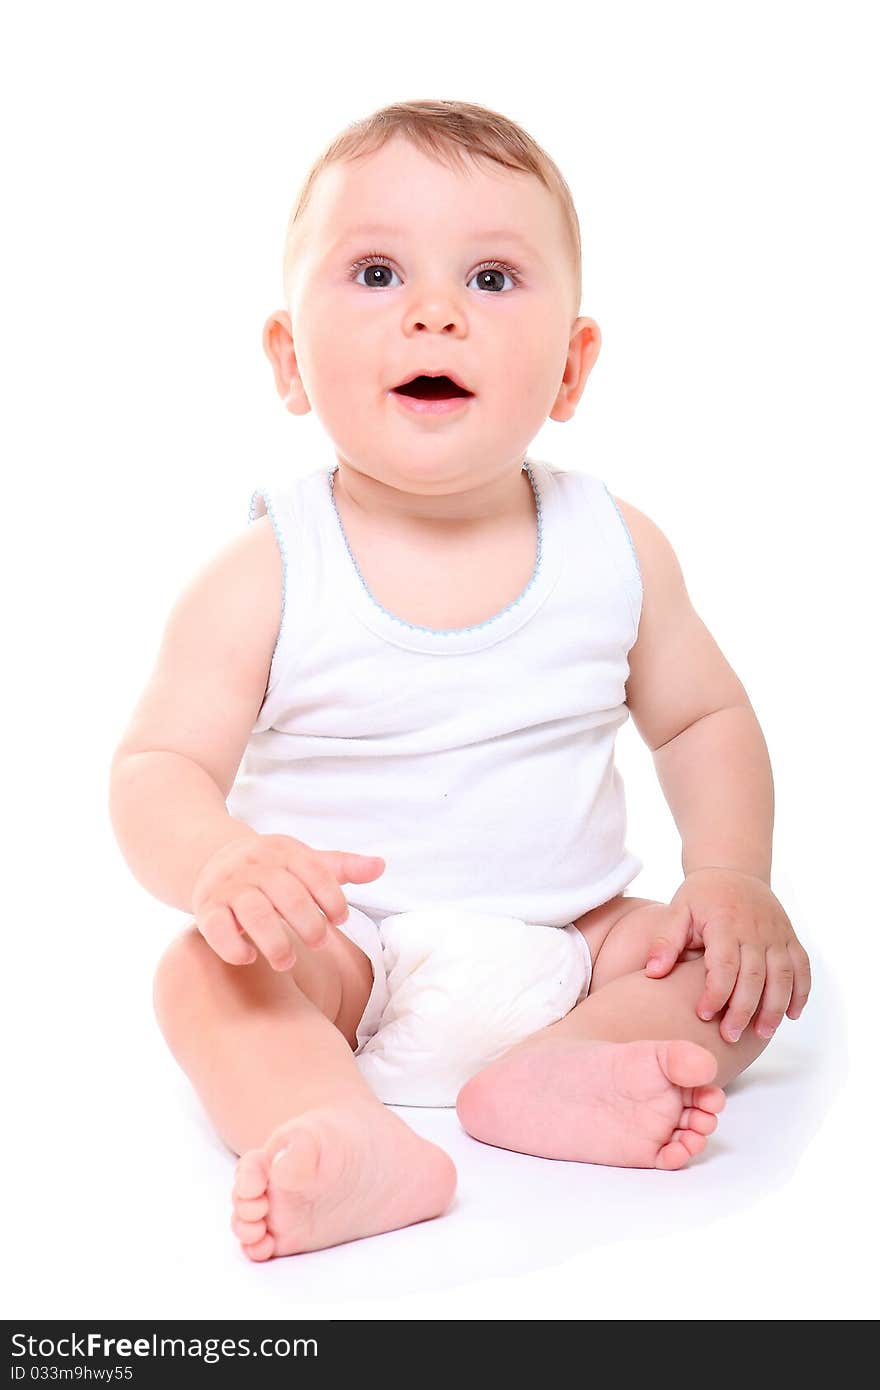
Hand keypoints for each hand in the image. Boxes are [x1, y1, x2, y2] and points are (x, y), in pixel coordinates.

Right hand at [190, 833, 384, 970]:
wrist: (212, 860)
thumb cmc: (272, 868)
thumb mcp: (305, 861)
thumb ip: (341, 867)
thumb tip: (381, 866)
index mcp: (284, 852)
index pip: (315, 872)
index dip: (332, 898)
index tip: (341, 919)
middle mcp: (256, 867)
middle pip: (287, 894)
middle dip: (308, 923)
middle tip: (320, 944)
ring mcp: (229, 887)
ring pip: (253, 912)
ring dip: (275, 941)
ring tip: (288, 962)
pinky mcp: (206, 908)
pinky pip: (215, 927)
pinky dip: (232, 946)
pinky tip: (249, 958)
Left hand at [643, 867, 811, 1043]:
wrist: (734, 870)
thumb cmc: (702, 896)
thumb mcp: (677, 910)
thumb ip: (665, 941)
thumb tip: (654, 973)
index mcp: (724, 923)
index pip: (724, 964)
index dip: (716, 993)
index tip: (703, 1015)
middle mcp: (755, 930)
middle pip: (754, 976)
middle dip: (743, 1010)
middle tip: (728, 1036)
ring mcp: (776, 934)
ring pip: (782, 976)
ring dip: (774, 1007)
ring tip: (761, 1034)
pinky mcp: (790, 938)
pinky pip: (802, 967)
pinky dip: (801, 991)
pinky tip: (791, 1014)